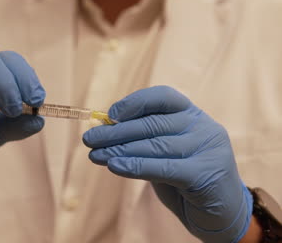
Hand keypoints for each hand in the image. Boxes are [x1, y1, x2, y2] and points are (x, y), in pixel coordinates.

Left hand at [83, 86, 252, 242]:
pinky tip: (114, 167)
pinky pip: (163, 167)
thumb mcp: (165, 153)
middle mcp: (202, 126)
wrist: (221, 212)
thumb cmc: (186, 178)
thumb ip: (144, 140)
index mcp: (192, 114)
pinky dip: (135, 166)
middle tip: (89, 139)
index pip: (162, 97)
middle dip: (116, 132)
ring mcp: (207, 148)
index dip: (134, 103)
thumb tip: (105, 131)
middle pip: (152, 124)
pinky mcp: (205, 173)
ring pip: (154, 145)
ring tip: (95, 155)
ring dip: (119, 150)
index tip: (109, 115)